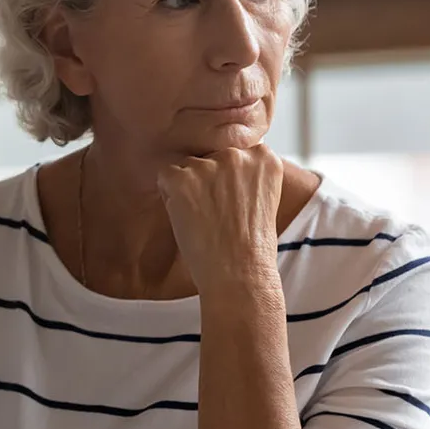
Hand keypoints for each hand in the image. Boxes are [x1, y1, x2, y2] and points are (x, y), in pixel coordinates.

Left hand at [157, 144, 283, 297]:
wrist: (241, 275)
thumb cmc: (250, 245)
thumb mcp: (261, 198)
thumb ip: (245, 172)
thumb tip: (217, 161)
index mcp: (264, 157)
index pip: (233, 152)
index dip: (228, 181)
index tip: (236, 205)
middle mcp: (238, 154)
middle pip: (208, 157)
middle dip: (208, 182)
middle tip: (220, 216)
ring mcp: (209, 164)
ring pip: (187, 168)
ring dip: (189, 189)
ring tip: (207, 219)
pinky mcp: (182, 179)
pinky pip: (165, 178)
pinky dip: (170, 198)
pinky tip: (190, 218)